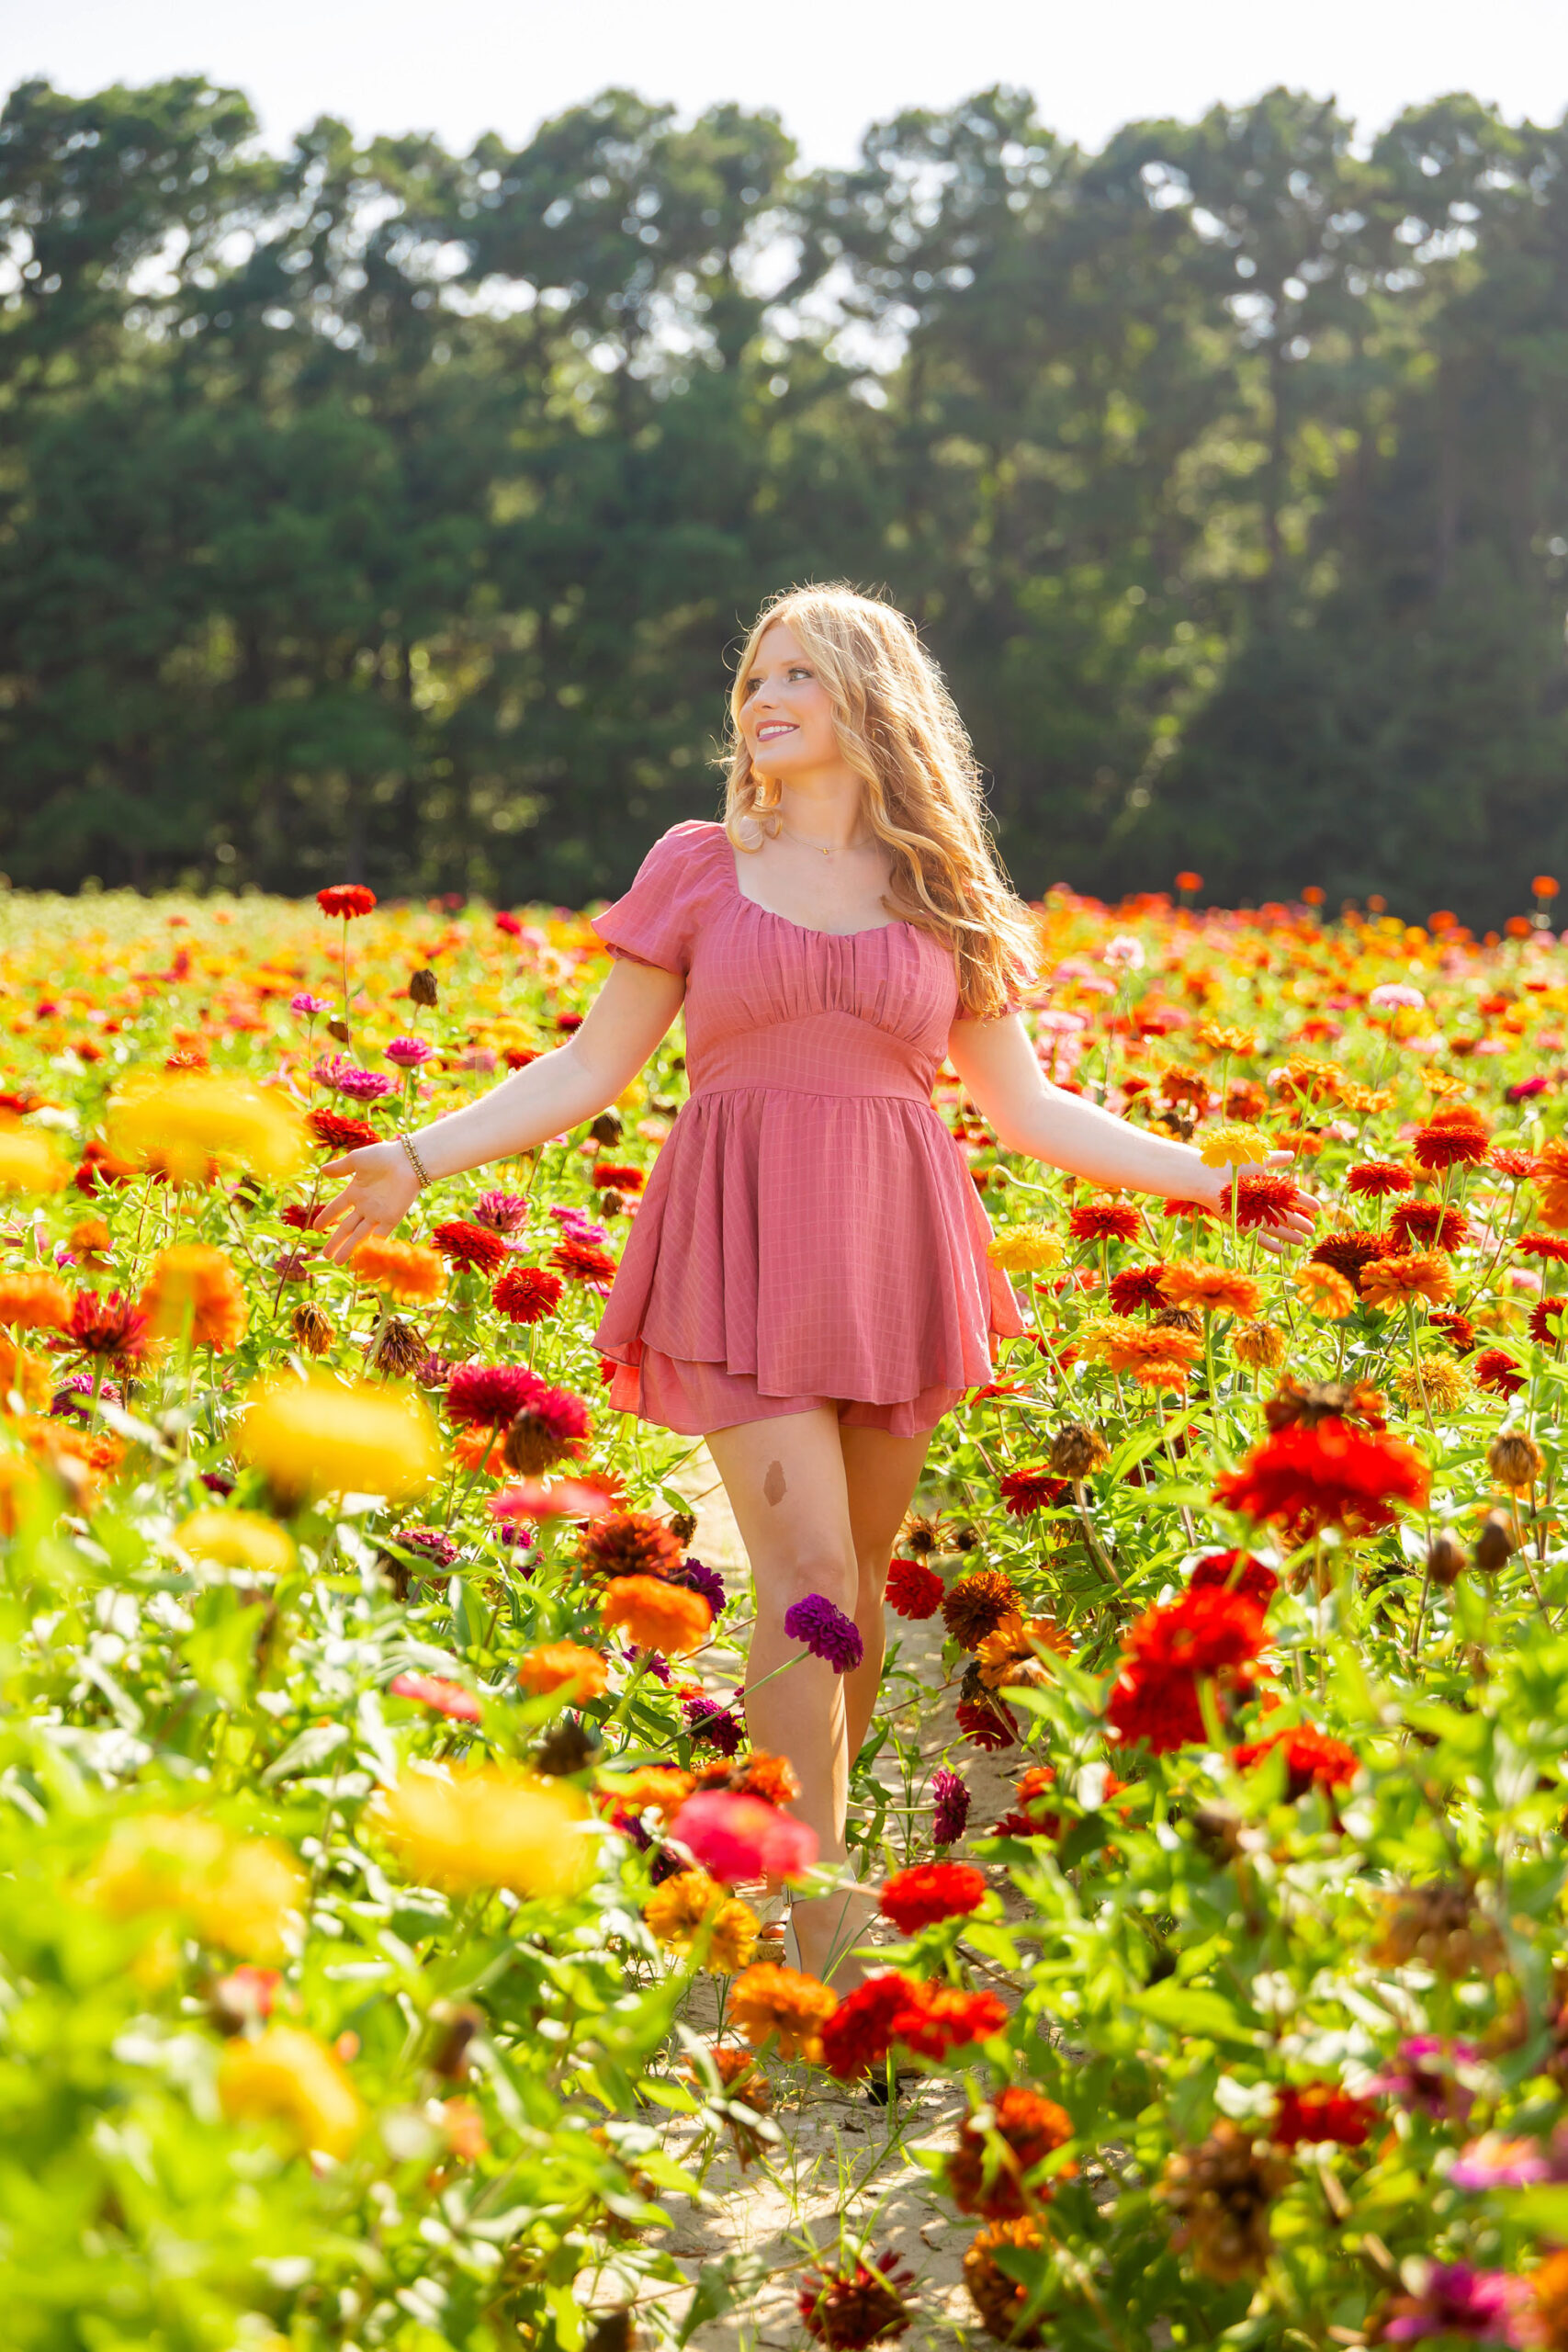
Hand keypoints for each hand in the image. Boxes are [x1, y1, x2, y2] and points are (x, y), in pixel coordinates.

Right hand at [312, 1142, 421, 1264]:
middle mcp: (365, 1206)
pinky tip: (361, 1257)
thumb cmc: (383, 1155)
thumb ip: (340, 1167)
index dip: (326, 1218)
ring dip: (349, 1248)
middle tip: (325, 1255)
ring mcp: (378, 1213)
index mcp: (355, 1192)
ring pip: (360, 1235)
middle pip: (347, 1228)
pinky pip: (380, 1235)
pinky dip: (371, 1246)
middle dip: (335, 1241)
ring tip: (338, 1262)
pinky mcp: (392, 1218)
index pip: (336, 1209)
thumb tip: (322, 1171)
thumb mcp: (357, 1160)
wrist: (408, 1160)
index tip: (315, 1229)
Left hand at [1207, 1149, 1321, 1257]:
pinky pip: (1255, 1235)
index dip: (1304, 1201)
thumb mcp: (1257, 1160)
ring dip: (1288, 1234)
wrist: (1208, 1174)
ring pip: (1273, 1226)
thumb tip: (1291, 1155)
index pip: (1290, 1196)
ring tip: (1302, 1242)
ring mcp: (1249, 1213)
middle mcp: (1259, 1201)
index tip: (1318, 1207)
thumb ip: (1275, 1160)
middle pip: (1284, 1214)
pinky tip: (1280, 1250)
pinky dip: (1267, 1243)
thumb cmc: (1231, 1162)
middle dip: (1299, 1222)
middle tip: (1313, 1229)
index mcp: (1265, 1186)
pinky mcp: (1239, 1222)